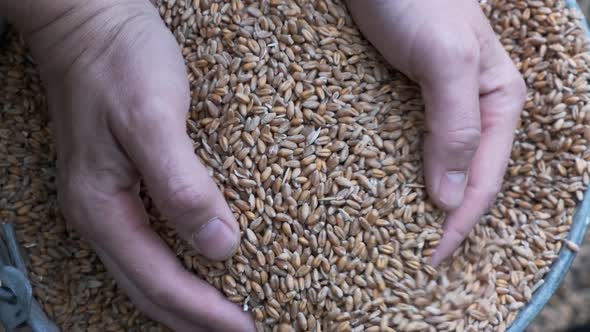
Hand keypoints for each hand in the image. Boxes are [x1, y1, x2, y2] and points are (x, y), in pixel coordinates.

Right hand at [16, 0, 254, 329]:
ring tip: (221, 316)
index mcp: (104, 210)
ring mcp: (107, 204)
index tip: (245, 329)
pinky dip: (176, 269)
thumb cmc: (119, 64)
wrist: (92, 26)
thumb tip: (219, 245)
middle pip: (148, 290)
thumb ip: (181, 185)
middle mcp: (100, 217)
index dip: (203, 312)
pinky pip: (148, 245)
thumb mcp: (153, 120)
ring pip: (146, 272)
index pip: (159, 282)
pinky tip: (199, 268)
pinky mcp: (121, 187)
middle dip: (194, 320)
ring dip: (185, 302)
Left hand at [347, 0, 525, 265]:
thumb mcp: (445, 60)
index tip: (431, 258)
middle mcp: (474, 109)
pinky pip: (408, 146)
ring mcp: (439, 105)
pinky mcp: (407, 98)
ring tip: (397, 235)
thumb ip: (456, 127)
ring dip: (421, 200)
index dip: (461, 222)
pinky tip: (380, 190)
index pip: (485, 179)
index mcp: (499, 102)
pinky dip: (397, 173)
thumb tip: (453, 198)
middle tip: (415, 258)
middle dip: (445, 219)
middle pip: (465, 178)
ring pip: (437, 166)